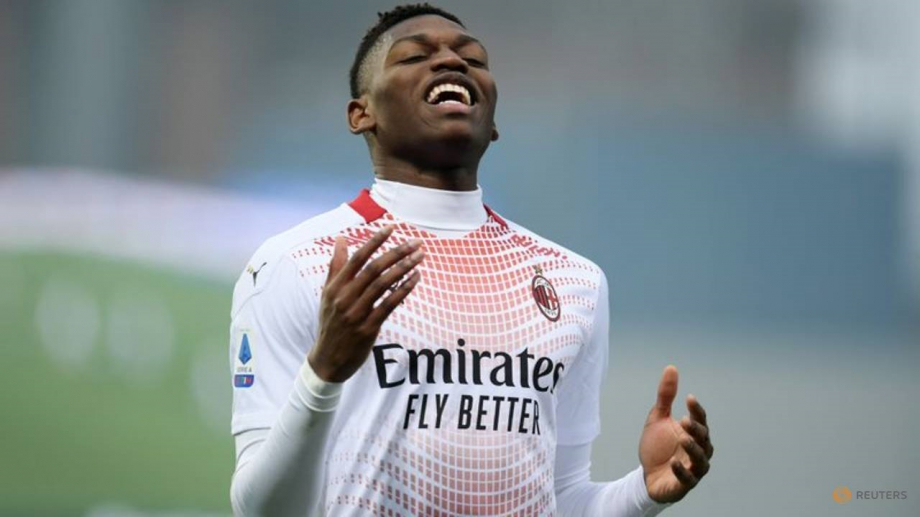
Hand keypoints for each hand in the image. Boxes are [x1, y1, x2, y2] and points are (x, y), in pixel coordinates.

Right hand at [307, 226, 423, 381]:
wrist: (327, 360)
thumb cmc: (330, 323)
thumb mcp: (328, 294)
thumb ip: (336, 266)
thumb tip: (341, 239)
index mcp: (335, 287)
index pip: (357, 258)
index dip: (375, 241)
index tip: (392, 228)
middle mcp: (345, 297)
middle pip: (374, 268)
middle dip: (397, 252)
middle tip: (416, 242)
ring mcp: (356, 313)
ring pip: (383, 285)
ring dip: (404, 268)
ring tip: (419, 257)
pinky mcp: (368, 328)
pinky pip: (389, 305)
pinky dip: (403, 290)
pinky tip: (415, 278)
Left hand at [638, 365, 713, 502]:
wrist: (646, 475)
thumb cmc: (657, 446)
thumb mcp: (657, 418)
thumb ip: (665, 396)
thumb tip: (671, 368)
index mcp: (693, 434)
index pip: (700, 420)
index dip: (696, 409)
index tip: (688, 398)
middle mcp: (698, 450)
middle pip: (704, 439)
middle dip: (696, 429)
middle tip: (685, 420)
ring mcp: (693, 469)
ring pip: (700, 459)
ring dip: (693, 448)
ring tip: (682, 438)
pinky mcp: (684, 485)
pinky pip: (687, 479)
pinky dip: (682, 471)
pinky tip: (673, 462)